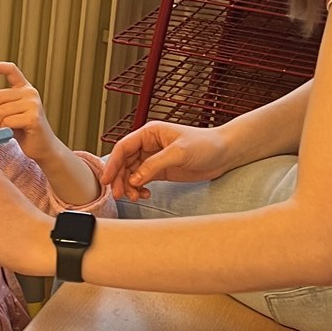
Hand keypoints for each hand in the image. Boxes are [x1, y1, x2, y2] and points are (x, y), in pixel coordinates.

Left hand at [0, 60, 57, 165]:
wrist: (43, 147)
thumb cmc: (23, 130)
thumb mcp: (12, 111)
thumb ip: (2, 101)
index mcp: (25, 88)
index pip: (11, 70)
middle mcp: (30, 93)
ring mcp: (33, 104)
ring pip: (1, 111)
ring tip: (8, 129)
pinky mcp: (33, 117)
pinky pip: (7, 121)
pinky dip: (5, 130)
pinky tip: (13, 133)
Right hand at [101, 120, 232, 200]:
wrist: (225, 153)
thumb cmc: (206, 145)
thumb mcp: (179, 152)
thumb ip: (155, 165)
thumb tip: (134, 179)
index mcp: (150, 133)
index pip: (123, 147)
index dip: (112, 163)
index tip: (106, 180)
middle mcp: (149, 144)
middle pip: (124, 162)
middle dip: (120, 179)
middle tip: (120, 195)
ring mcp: (154, 158)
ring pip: (132, 173)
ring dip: (130, 186)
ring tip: (136, 197)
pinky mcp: (161, 170)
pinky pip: (142, 180)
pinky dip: (140, 188)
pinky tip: (145, 194)